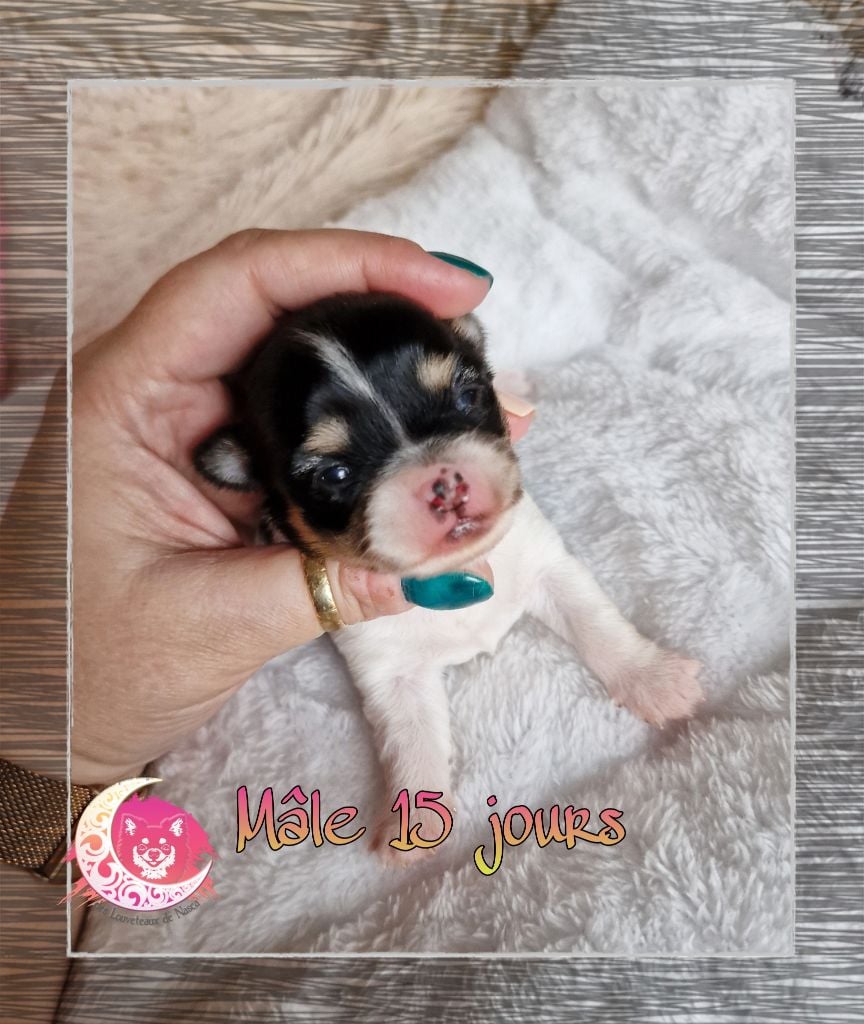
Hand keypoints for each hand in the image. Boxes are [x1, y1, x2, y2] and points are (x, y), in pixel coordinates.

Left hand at [71, 229, 532, 786]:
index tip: (448, 285)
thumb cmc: (79, 666)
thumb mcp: (209, 623)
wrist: (38, 712)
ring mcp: (197, 427)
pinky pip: (309, 426)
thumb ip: (329, 586)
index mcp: (125, 395)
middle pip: (288, 305)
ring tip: (480, 400)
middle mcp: (161, 390)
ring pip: (307, 364)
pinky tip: (430, 451)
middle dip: (393, 312)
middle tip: (480, 339)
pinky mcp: (227, 465)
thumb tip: (444, 561)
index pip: (244, 280)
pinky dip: (373, 434)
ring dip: (393, 376)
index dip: (353, 261)